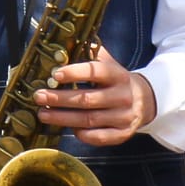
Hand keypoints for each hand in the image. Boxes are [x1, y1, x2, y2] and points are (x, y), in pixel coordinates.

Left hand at [34, 44, 155, 145]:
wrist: (145, 100)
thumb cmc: (116, 81)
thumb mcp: (109, 64)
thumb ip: (90, 55)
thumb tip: (63, 48)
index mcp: (118, 75)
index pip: (96, 72)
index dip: (75, 73)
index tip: (55, 74)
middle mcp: (123, 96)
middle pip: (87, 99)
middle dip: (60, 99)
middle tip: (38, 96)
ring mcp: (124, 117)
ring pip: (89, 120)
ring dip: (63, 118)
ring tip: (43, 113)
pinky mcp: (122, 134)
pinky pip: (98, 137)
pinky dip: (81, 134)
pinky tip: (66, 128)